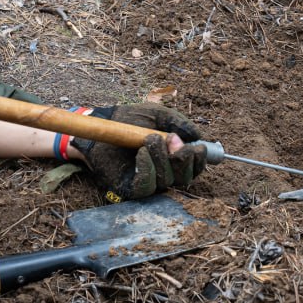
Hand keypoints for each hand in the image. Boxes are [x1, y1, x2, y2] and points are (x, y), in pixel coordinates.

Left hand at [72, 103, 218, 200]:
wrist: (103, 124)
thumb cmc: (130, 120)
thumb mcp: (157, 115)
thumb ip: (178, 122)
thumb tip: (197, 135)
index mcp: (173, 158)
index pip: (194, 168)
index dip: (199, 160)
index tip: (196, 147)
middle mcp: (163, 172)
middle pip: (184, 178)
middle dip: (182, 158)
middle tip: (171, 139)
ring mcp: (148, 181)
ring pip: (166, 180)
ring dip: (161, 158)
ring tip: (148, 139)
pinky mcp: (130, 187)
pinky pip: (146, 186)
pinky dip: (148, 169)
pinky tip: (142, 153)